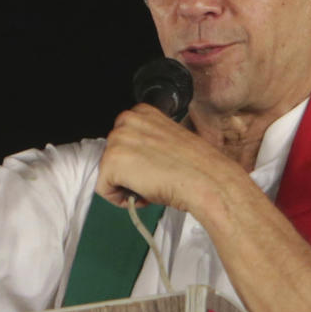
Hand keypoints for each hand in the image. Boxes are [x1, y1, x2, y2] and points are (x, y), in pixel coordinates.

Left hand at [95, 104, 238, 212]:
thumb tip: (139, 159)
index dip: (137, 161)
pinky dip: (120, 199)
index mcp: (142, 112)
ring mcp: (117, 140)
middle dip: (129, 173)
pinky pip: (104, 189)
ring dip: (126, 186)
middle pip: (112, 156)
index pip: (123, 141)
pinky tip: (145, 194)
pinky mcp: (111, 161)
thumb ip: (149, 142)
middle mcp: (126, 120)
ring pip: (107, 173)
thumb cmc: (196, 166)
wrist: (206, 180)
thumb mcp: (169, 141)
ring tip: (151, 186)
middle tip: (154, 180)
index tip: (154, 167)